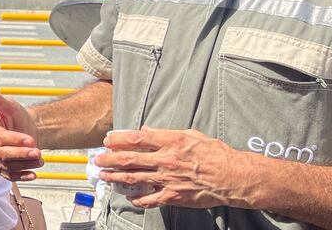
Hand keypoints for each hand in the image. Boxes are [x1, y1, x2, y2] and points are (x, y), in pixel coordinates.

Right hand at [0, 87, 43, 180]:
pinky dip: (22, 177)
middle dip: (21, 154)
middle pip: (2, 155)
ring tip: (40, 159)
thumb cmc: (16, 116)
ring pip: (8, 167)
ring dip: (25, 164)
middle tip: (38, 152)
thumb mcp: (9, 106)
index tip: (31, 140)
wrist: (26, 130)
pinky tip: (33, 174)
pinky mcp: (1, 170)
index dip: (14, 140)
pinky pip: (10, 177)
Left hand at [97, 127, 252, 209]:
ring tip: (104, 177)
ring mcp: (167, 179)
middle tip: (98, 160)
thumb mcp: (192, 134)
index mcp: (170, 142)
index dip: (118, 139)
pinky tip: (129, 197)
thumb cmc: (216, 154)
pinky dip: (137, 199)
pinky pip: (150, 199)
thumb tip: (146, 131)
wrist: (233, 177)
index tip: (108, 140)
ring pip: (134, 179)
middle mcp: (165, 160)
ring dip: (116, 178)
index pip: (136, 139)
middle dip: (110, 159)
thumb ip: (166, 133)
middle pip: (130, 159)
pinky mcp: (173, 196)